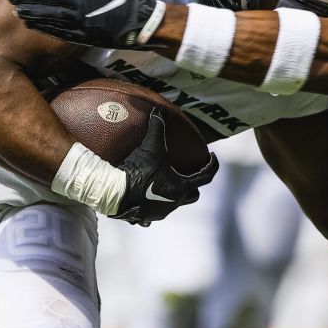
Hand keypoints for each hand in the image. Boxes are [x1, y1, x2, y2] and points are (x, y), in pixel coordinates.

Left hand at [7, 0, 162, 48]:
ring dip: (32, 14)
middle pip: (46, 0)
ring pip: (50, 17)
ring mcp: (80, 22)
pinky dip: (46, 29)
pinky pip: (61, 32)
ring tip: (16, 11)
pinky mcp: (85, 36)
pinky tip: (33, 26)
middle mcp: (78, 4)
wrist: (141, 19)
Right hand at [112, 109, 219, 225]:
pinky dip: (154, 204)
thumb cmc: (139, 171)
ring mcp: (160, 212)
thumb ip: (157, 127)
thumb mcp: (150, 147)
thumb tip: (159, 109)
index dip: (212, 165)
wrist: (115, 193)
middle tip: (188, 172)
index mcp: (181, 186)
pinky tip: (147, 196)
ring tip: (166, 180)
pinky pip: (155, 213)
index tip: (212, 157)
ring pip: (174, 203)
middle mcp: (174, 202)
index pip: (206, 176)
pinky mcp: (145, 218)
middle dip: (193, 184)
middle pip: (193, 194)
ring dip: (173, 192)